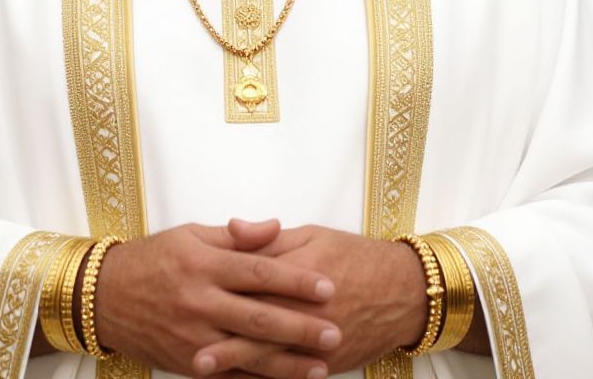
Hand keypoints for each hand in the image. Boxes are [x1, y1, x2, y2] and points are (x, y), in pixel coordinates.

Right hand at [93, 221, 341, 378]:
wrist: (105, 297)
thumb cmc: (154, 258)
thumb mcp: (192, 234)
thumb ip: (236, 236)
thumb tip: (275, 226)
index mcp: (204, 266)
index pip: (259, 272)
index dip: (295, 280)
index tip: (327, 286)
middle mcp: (199, 303)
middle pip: (259, 316)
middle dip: (301, 326)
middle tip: (336, 330)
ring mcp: (193, 338)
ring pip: (248, 353)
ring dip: (287, 363)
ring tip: (321, 365)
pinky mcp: (188, 364)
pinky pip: (230, 375)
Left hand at [195, 222, 427, 375]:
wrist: (402, 291)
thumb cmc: (354, 257)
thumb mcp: (311, 235)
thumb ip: (268, 238)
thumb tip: (231, 228)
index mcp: (299, 271)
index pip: (255, 277)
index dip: (221, 285)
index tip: (192, 292)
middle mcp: (306, 308)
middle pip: (258, 320)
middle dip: (222, 335)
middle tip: (190, 348)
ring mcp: (316, 340)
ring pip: (270, 353)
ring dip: (235, 362)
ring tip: (203, 367)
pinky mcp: (324, 362)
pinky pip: (288, 373)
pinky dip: (263, 378)